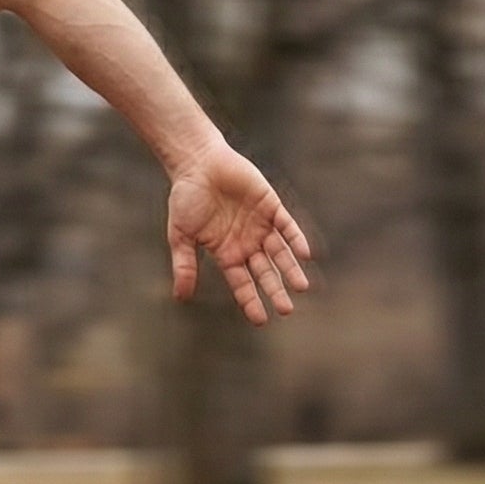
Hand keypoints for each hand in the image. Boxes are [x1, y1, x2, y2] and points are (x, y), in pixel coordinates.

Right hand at [167, 142, 312, 325]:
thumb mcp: (181, 236)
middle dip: (275, 290)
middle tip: (286, 310)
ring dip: (290, 269)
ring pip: (280, 252)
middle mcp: (246, 242)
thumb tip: (180, 297)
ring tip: (301, 287)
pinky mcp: (271, 205)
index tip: (260, 319)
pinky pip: (287, 225)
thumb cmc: (186, 198)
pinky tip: (304, 254)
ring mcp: (260, 224)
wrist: (197, 163)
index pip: (241, 282)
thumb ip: (184, 264)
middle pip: (265, 271)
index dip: (250, 300)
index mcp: (226, 252)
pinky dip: (295, 238)